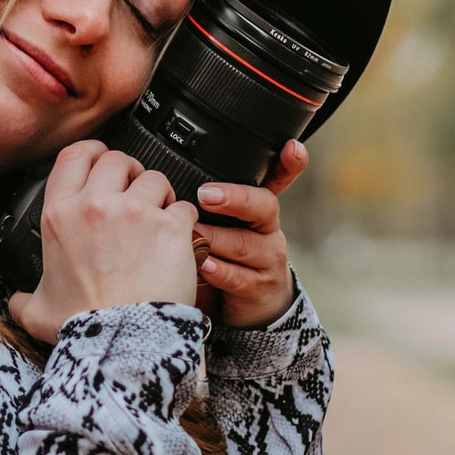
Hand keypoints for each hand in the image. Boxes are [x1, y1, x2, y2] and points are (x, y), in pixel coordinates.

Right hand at [9, 140, 200, 342]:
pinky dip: (184, 219)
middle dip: (128, 172)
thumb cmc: (83, 326)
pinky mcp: (170, 226)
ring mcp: (135, 213)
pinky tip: (178, 237)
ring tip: (158, 217)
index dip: (91, 153)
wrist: (122, 343)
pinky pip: (183, 206)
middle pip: (117, 159)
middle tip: (134, 192)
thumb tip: (16, 301)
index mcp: (60, 216)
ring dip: (158, 194)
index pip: (74, 155)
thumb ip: (24, 299)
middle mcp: (95, 206)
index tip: (100, 161)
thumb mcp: (38, 310)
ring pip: (154, 178)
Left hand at [193, 139, 308, 328]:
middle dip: (235, 199)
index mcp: (257, 208)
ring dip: (214, 239)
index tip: (292, 147)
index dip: (288, 163)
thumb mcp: (218, 226)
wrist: (248, 307)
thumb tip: (162, 180)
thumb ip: (202, 206)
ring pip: (244, 244)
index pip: (278, 179)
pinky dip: (218, 271)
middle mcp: (267, 229)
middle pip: (263, 206)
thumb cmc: (224, 257)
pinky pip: (239, 277)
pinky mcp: (258, 288)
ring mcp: (267, 259)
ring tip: (191, 234)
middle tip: (205, 195)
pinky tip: (202, 266)